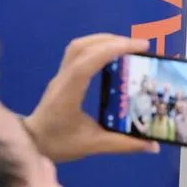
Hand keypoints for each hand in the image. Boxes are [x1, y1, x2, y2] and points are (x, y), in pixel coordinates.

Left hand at [24, 34, 159, 162]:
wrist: (32, 143)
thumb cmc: (59, 144)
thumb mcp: (93, 146)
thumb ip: (124, 144)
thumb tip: (154, 146)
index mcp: (68, 94)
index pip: (87, 64)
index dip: (112, 50)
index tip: (138, 47)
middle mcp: (62, 80)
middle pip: (82, 47)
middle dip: (112, 41)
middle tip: (139, 46)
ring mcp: (60, 76)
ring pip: (78, 46)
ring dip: (103, 40)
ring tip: (127, 45)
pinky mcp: (62, 76)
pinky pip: (77, 52)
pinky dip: (96, 46)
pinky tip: (111, 53)